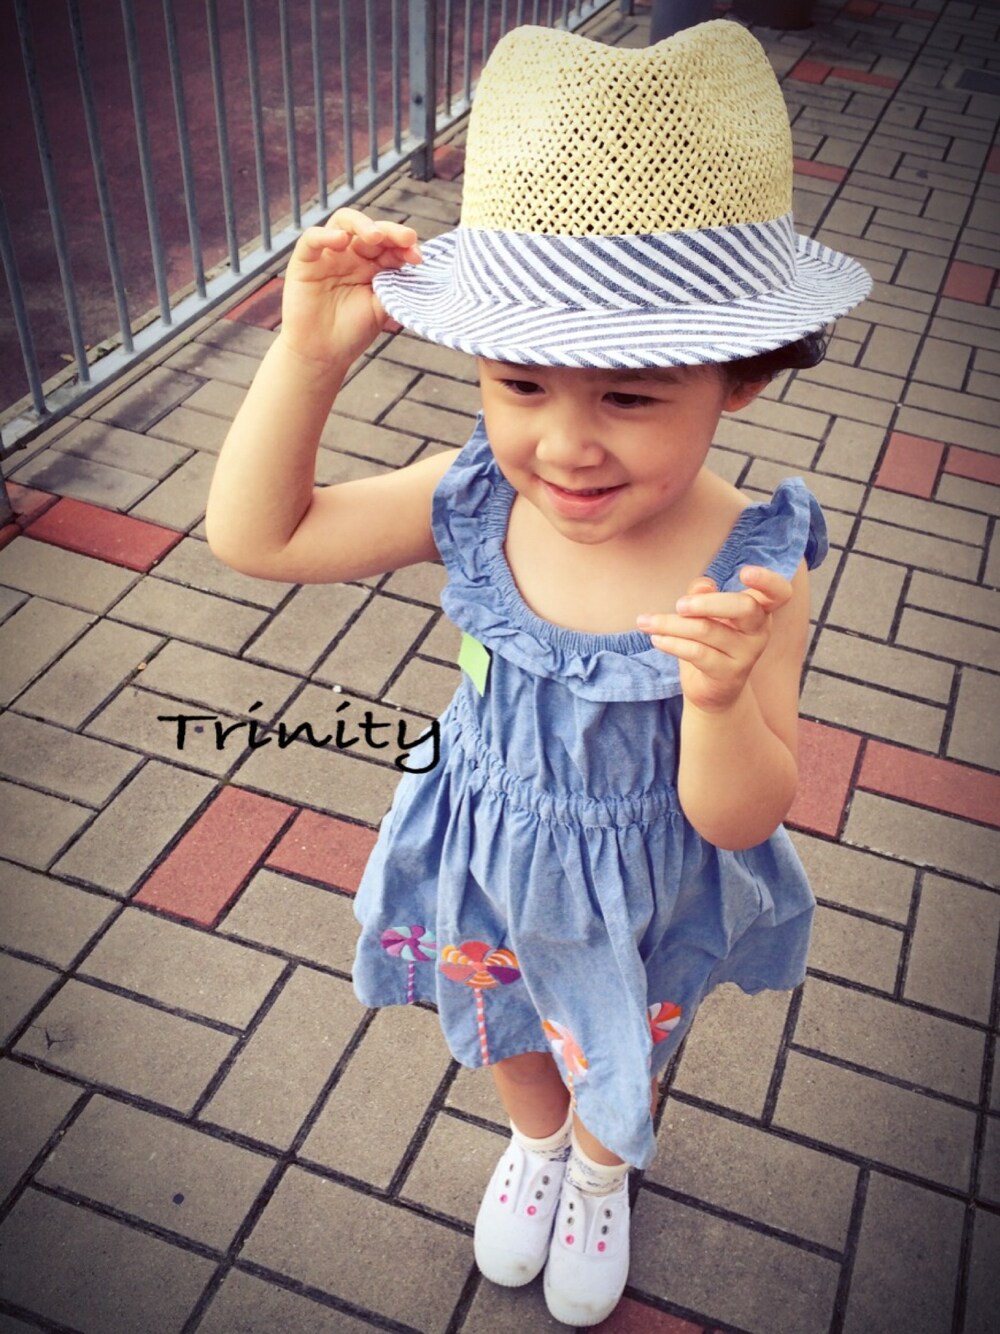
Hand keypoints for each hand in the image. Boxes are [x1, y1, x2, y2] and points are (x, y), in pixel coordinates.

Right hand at [278, 208, 420, 368]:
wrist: (322, 355)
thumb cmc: (352, 332)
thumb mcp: (381, 308)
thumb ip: (395, 285)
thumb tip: (417, 264)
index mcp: (373, 265)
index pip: (390, 245)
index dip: (405, 246)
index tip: (418, 258)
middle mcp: (352, 256)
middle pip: (371, 230)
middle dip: (391, 232)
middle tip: (406, 239)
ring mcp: (329, 255)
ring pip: (343, 224)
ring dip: (362, 225)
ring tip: (376, 237)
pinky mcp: (304, 261)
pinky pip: (312, 239)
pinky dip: (326, 235)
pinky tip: (342, 240)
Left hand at [637, 565, 793, 713]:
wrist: (711, 689)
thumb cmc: (709, 642)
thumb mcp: (704, 613)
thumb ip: (703, 594)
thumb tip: (704, 585)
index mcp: (758, 609)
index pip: (778, 593)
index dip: (768, 580)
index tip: (745, 572)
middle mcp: (758, 631)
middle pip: (744, 607)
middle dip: (708, 602)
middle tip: (679, 604)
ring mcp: (747, 654)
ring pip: (708, 630)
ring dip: (672, 624)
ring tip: (646, 622)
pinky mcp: (729, 674)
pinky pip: (697, 653)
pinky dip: (672, 643)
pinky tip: (656, 639)